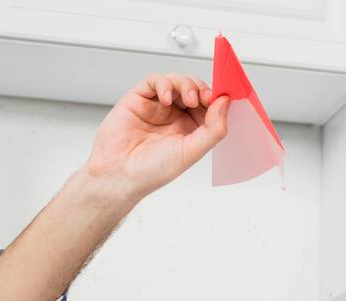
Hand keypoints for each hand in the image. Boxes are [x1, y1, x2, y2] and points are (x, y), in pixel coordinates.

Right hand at [82, 72, 230, 205]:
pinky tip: (166, 98)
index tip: (223, 97)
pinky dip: (164, 84)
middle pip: (194, 89)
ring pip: (176, 81)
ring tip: (187, 98)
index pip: (209, 106)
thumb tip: (226, 103)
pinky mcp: (139, 98)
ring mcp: (157, 106)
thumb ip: (213, 129)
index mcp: (191, 130)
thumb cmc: (152, 170)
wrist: (119, 174)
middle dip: (201, 89)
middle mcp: (175, 117)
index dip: (216, 99)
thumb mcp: (192, 151)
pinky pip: (154, 81)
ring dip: (185, 84)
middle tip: (204, 97)